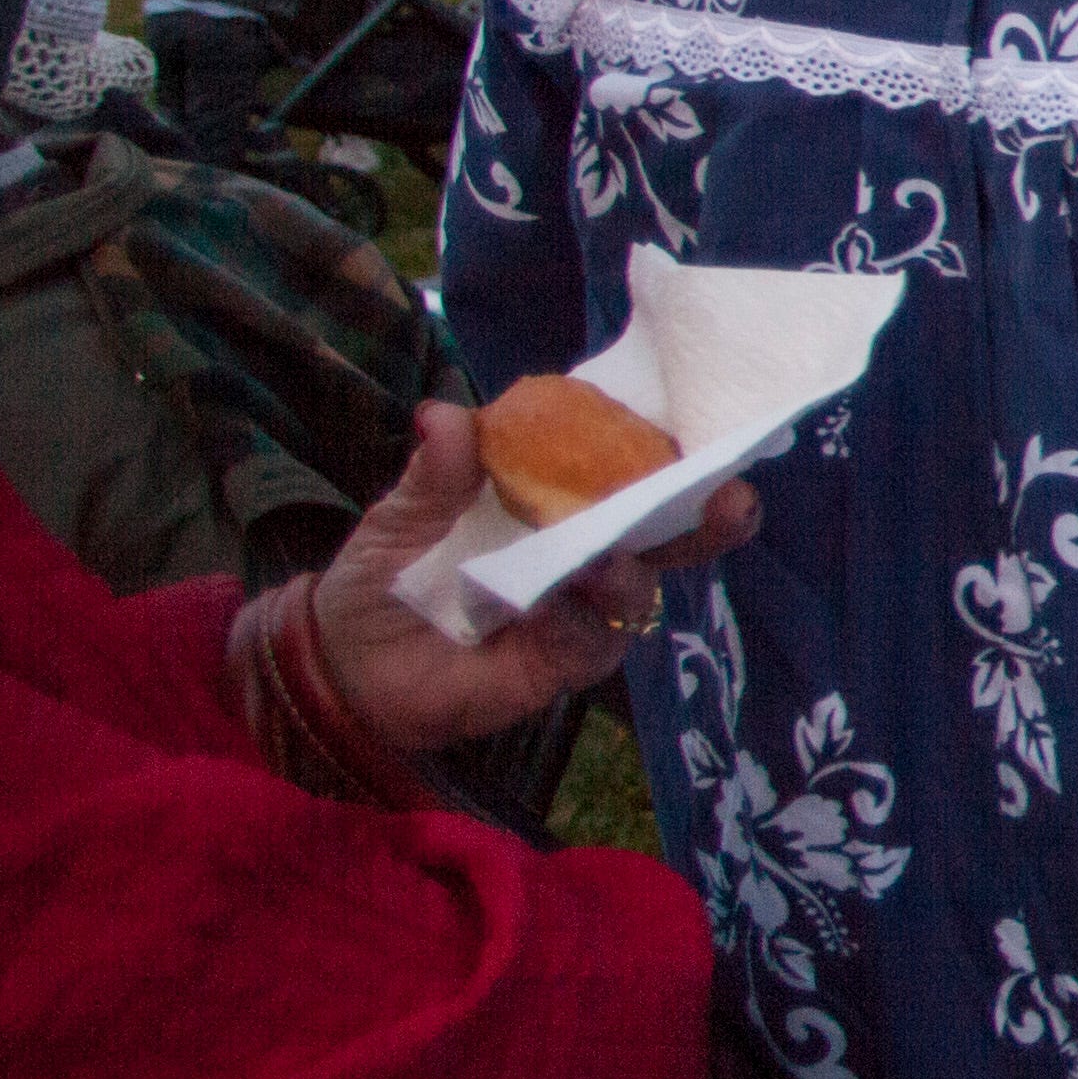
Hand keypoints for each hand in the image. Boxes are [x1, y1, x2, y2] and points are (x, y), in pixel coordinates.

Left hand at [293, 401, 758, 754]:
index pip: (625, 471)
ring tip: (611, 559)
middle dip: (707, 516)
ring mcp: (580, 610)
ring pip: (638, 588)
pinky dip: (582, 622)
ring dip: (634, 571)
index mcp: (556, 502)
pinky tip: (558, 608)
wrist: (343, 665)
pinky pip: (593, 642)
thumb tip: (445, 413)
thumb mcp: (402, 517)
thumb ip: (435, 474)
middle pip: (664, 531)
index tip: (698, 431)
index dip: (668, 452)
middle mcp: (585, 553)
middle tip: (734, 501)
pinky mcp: (563, 663)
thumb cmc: (382, 580)